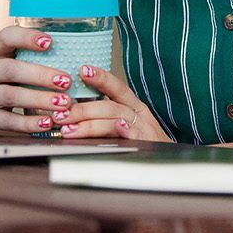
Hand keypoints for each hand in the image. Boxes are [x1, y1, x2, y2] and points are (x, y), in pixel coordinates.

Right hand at [0, 25, 76, 134]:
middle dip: (40, 75)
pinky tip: (48, 122)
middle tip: (65, 80)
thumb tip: (71, 52)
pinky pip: (9, 120)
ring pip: (10, 95)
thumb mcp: (5, 60)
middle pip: (11, 70)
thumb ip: (28, 56)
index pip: (6, 37)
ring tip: (62, 103)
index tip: (50, 42)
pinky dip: (29, 123)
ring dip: (38, 99)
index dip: (27, 38)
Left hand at [50, 64, 170, 141]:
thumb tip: (74, 112)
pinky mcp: (147, 145)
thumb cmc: (145, 142)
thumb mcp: (129, 124)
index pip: (116, 87)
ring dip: (90, 124)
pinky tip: (117, 128)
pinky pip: (134, 136)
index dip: (100, 78)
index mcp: (134, 106)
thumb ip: (108, 116)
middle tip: (61, 114)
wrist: (171, 162)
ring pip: (116, 120)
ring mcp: (145, 129)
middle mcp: (140, 114)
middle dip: (82, 109)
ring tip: (69, 129)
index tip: (82, 69)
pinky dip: (126, 131)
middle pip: (109, 105)